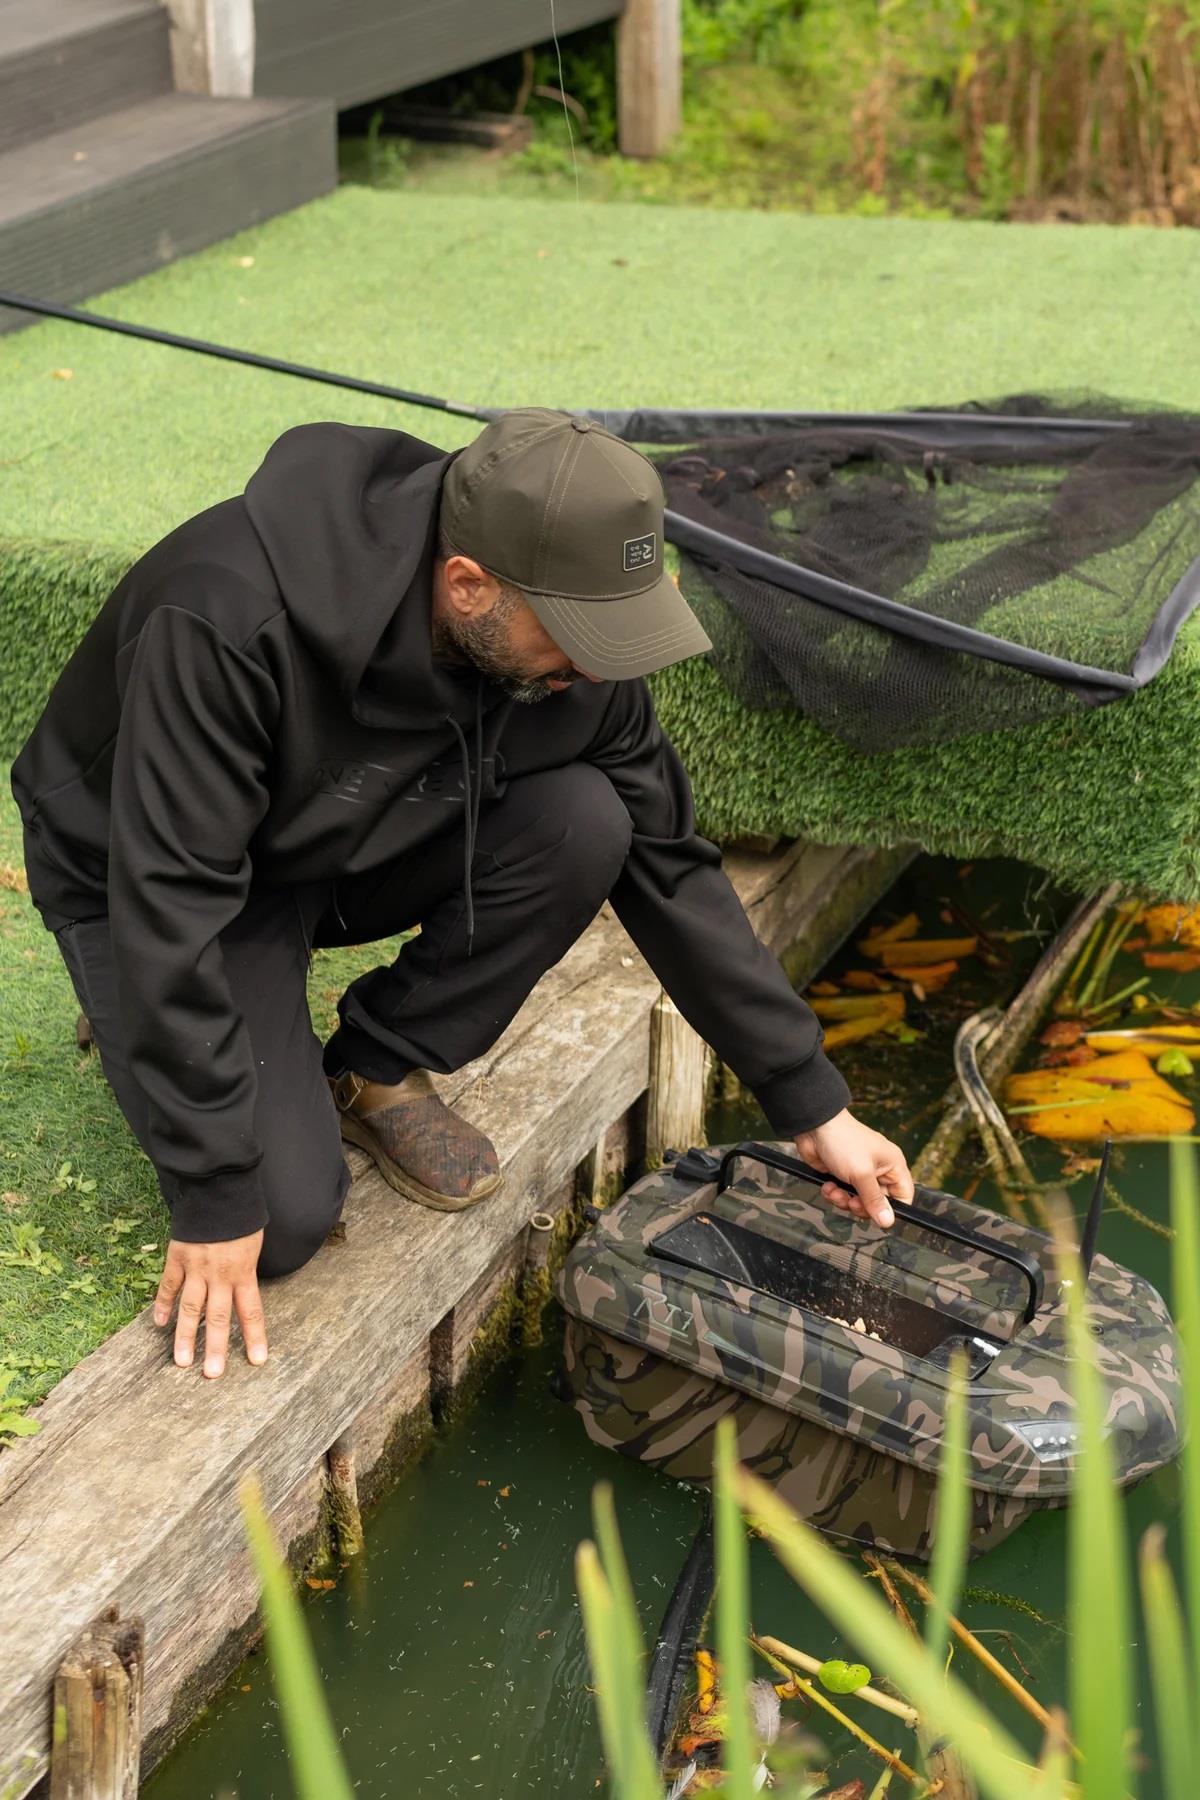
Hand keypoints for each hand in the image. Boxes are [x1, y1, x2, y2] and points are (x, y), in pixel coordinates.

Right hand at [153, 1231, 267, 1377]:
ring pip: (190, 1308)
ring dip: (185, 1336)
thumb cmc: (241, 1217)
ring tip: (181, 1361)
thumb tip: (244, 1292)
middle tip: (212, 1375)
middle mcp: (220, 1274)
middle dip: (215, 1347)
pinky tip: (160, 1323)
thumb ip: (247, 1270)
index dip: (255, 1337)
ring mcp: (196, 1268)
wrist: (218, 1190)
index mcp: (244, 1271)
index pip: (251, 1311)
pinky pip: (169, 1285)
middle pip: (218, 1317)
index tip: (257, 1361)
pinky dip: (163, 1304)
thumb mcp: (254, 1244)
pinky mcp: (177, 1258)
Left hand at [794, 1109, 913, 1228]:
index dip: (893, 1209)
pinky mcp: (843, 1176)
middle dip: (861, 1206)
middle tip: (851, 1200)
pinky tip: (828, 1185)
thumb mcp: (861, 1173)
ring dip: (844, 1200)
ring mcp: (860, 1173)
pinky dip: (834, 1194)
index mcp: (892, 1166)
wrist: (814, 1127)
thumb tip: (888, 1221)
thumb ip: (874, 1200)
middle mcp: (879, 1170)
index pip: (903, 1196)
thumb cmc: (843, 1140)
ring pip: (858, 1202)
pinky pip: (843, 1195)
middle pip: (878, 1204)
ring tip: (835, 1190)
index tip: (878, 1216)